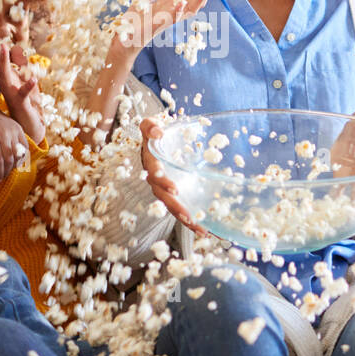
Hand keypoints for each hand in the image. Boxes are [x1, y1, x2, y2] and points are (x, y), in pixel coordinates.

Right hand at [0, 21, 44, 143]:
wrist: (27, 126)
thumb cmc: (24, 103)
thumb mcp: (22, 81)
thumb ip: (19, 67)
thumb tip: (16, 50)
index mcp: (4, 77)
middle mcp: (4, 83)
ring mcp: (11, 92)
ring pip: (4, 75)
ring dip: (4, 61)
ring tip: (5, 47)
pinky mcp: (21, 102)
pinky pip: (24, 93)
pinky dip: (28, 85)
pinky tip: (34, 78)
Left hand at [0, 100, 29, 181]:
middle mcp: (4, 134)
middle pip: (9, 158)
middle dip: (6, 171)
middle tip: (3, 177)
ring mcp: (13, 130)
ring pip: (18, 153)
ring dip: (14, 165)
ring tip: (9, 170)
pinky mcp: (18, 128)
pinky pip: (24, 145)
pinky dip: (23, 155)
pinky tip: (17, 162)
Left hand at [112, 0, 218, 52]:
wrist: (124, 40)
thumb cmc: (134, 23)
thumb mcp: (144, 1)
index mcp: (169, 6)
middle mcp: (171, 13)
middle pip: (194, 0)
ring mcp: (167, 20)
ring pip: (189, 11)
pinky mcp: (157, 26)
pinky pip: (171, 19)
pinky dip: (178, 11)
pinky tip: (183, 2)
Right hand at [141, 118, 208, 235]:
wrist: (156, 139)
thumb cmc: (155, 133)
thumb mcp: (150, 125)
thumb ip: (150, 126)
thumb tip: (157, 131)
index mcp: (151, 163)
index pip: (155, 174)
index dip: (164, 182)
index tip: (175, 188)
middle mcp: (156, 179)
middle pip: (164, 196)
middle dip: (176, 207)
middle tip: (189, 216)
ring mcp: (164, 189)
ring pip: (172, 206)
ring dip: (185, 219)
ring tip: (200, 228)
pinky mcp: (174, 194)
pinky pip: (180, 208)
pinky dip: (191, 220)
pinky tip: (204, 230)